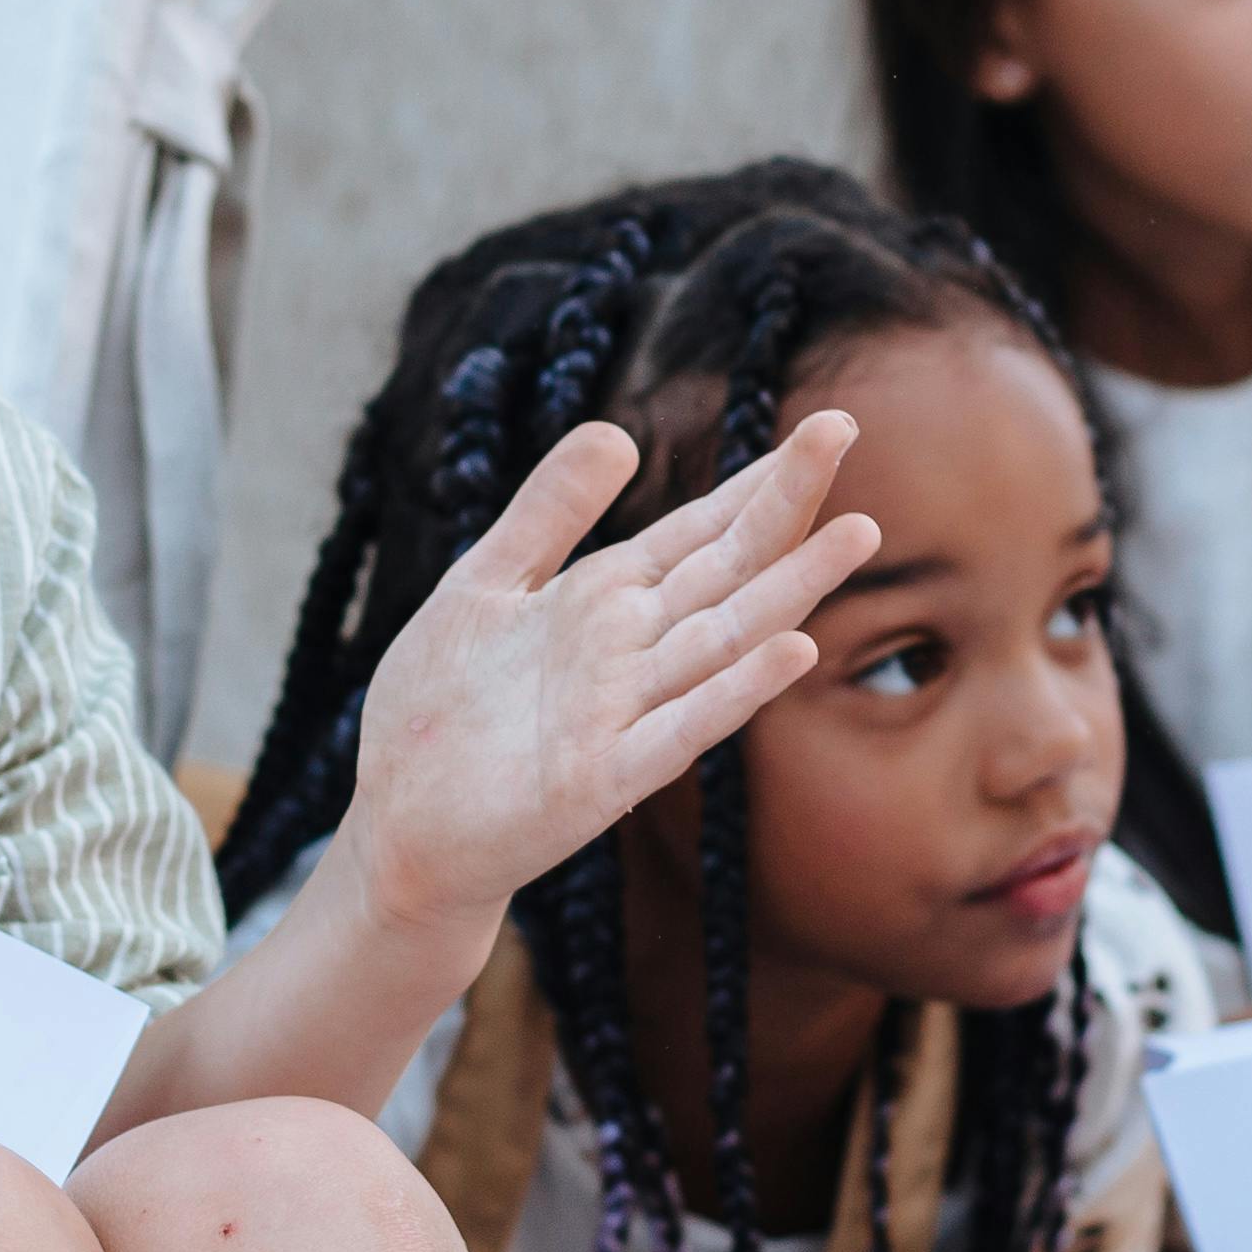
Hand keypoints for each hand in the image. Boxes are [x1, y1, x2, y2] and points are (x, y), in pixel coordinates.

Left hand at [340, 411, 879, 940]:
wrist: (396, 826)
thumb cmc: (440, 710)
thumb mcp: (485, 584)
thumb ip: (549, 513)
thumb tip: (620, 432)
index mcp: (605, 601)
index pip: (702, 531)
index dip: (759, 481)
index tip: (826, 426)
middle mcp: (630, 652)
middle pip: (727, 569)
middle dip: (785, 504)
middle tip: (843, 427)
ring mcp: (624, 715)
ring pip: (723, 640)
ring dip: (791, 589)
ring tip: (855, 532)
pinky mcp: (602, 780)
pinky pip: (679, 730)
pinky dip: (735, 693)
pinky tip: (792, 651)